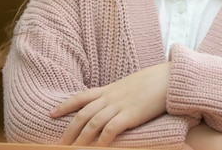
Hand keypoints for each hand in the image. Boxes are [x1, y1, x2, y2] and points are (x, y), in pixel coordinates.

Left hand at [50, 62, 170, 145]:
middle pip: (83, 114)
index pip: (81, 97)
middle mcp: (111, 97)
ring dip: (81, 138)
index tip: (51, 114)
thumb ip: (120, 93)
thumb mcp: (132, 84)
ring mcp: (120, 105)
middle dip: (69, 130)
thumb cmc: (154, 81)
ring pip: (93, 123)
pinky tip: (98, 148)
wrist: (170, 78)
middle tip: (59, 143)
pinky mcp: (131, 115)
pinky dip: (102, 140)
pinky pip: (111, 129)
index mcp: (110, 89)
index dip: (65, 106)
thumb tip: (113, 101)